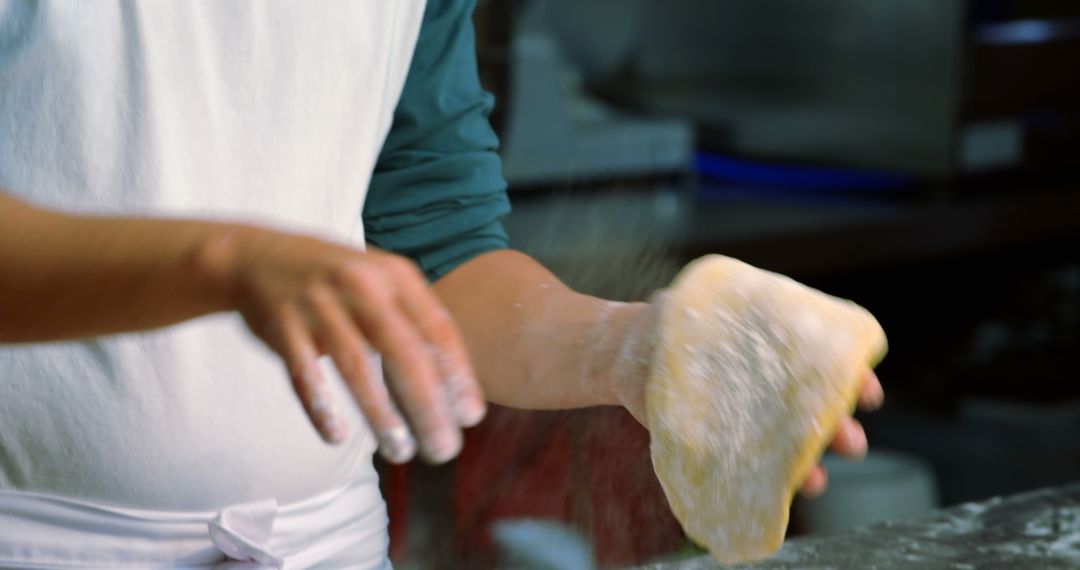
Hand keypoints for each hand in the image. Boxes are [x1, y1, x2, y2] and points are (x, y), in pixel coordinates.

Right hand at [204, 227, 484, 463]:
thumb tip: (455, 386)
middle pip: (402, 350)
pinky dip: (321, 406)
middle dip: (427, 404)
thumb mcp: (382, 283)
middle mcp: (361, 285)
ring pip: (355, 365)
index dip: (456, 374)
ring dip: (380, 414)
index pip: (436, 328)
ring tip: (401, 452)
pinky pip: (303, 373)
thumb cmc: (337, 282)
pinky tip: (336, 438)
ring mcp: (318, 304)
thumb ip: (415, 323)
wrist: (257, 256)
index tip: (471, 417)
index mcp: (396, 276)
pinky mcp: (283, 326)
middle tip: (444, 449)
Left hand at [605, 301, 884, 497]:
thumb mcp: (679, 306)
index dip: (849, 372)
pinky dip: (771, 476)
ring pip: (790, 436)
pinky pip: (755, 461)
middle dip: (837, 424)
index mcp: (771, 338)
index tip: (865, 389)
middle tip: (850, 443)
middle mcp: (769, 377)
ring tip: (815, 479)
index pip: (823, 354)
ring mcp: (749, 411)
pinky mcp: (725, 439)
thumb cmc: (662, 324)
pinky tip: (779, 489)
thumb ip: (692, 308)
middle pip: (815, 402)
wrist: (624, 356)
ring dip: (809, 458)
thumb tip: (676, 303)